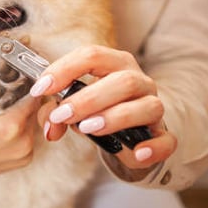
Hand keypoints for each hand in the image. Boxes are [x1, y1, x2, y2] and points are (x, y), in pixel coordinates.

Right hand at [0, 72, 38, 184]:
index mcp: (10, 125)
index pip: (35, 89)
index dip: (30, 72)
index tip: (22, 63)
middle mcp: (22, 143)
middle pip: (37, 103)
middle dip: (26, 89)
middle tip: (12, 79)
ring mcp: (23, 154)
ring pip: (34, 118)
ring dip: (24, 106)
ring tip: (6, 98)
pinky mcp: (22, 161)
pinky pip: (29, 134)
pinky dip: (21, 124)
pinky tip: (3, 118)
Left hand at [30, 45, 176, 169]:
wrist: (129, 132)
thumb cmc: (99, 110)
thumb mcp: (74, 106)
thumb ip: (56, 112)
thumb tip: (50, 125)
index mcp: (115, 64)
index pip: (91, 55)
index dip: (64, 70)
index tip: (41, 89)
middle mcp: (139, 80)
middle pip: (122, 81)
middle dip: (88, 98)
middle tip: (61, 114)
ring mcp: (153, 106)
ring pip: (146, 106)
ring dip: (114, 117)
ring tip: (86, 128)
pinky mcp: (162, 134)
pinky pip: (166, 140)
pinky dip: (152, 147)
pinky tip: (136, 152)